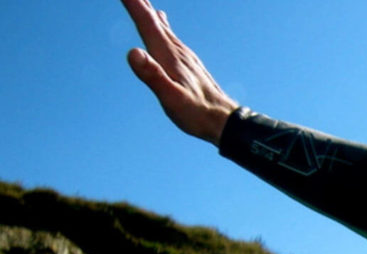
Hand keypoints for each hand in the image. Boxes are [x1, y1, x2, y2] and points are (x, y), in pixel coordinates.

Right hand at [121, 0, 237, 144]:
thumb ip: (153, 75)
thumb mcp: (171, 97)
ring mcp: (184, 57)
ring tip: (144, 2)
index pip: (148, 24)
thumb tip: (133, 52)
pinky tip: (164, 25)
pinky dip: (162, 26)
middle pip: (155, 22)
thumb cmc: (197, 113)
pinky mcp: (189, 64)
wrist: (224, 121)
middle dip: (141, 4)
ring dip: (151, 13)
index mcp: (169, 56)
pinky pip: (171, 37)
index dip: (134, 5)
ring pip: (164, 29)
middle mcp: (177, 51)